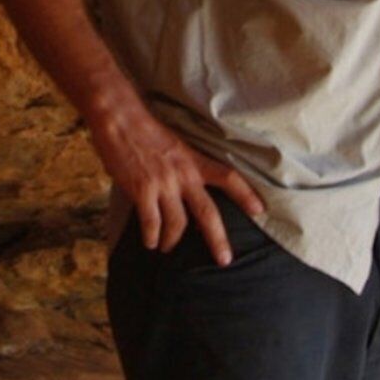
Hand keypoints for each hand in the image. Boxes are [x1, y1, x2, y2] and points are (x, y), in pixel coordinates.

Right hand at [90, 105, 265, 264]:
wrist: (120, 119)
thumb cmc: (144, 129)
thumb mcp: (175, 145)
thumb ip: (183, 168)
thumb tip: (185, 190)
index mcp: (194, 160)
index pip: (228, 177)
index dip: (246, 194)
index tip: (260, 210)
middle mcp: (184, 175)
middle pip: (208, 212)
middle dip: (218, 239)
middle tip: (225, 260)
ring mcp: (163, 184)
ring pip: (177, 224)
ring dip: (172, 241)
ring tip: (167, 247)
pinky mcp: (142, 190)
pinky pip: (151, 223)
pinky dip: (151, 237)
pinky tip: (150, 242)